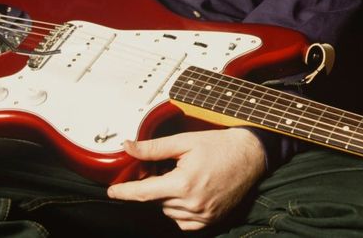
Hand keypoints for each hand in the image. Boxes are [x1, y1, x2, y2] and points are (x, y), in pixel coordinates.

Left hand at [106, 128, 265, 230]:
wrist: (250, 156)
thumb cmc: (220, 146)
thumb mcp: (184, 142)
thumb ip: (153, 148)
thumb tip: (129, 147)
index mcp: (183, 184)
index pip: (143, 193)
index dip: (124, 192)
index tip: (112, 191)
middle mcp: (192, 204)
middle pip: (155, 200)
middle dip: (153, 186)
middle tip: (166, 168)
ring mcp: (202, 215)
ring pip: (167, 211)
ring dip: (167, 197)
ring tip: (182, 177)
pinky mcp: (209, 221)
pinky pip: (182, 221)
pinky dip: (179, 209)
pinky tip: (189, 192)